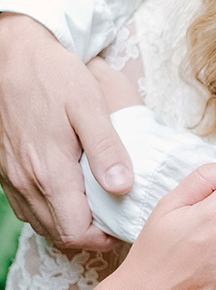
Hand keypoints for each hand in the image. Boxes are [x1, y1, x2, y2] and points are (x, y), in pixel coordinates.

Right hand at [0, 13, 133, 249]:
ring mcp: (13, 178)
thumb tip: (123, 186)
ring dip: (70, 223)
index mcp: (50, 171)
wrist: (13, 58)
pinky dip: (51, 210)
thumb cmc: (55, 77)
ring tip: (100, 207)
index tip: (124, 225)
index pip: (75, 231)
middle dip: (90, 235)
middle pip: (58, 234)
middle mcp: (27, 182)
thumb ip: (106, 148)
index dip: (102, 238)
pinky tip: (73, 192)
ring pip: (42, 222)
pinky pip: (29, 206)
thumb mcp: (89, 106)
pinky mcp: (7, 171)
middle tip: (117, 219)